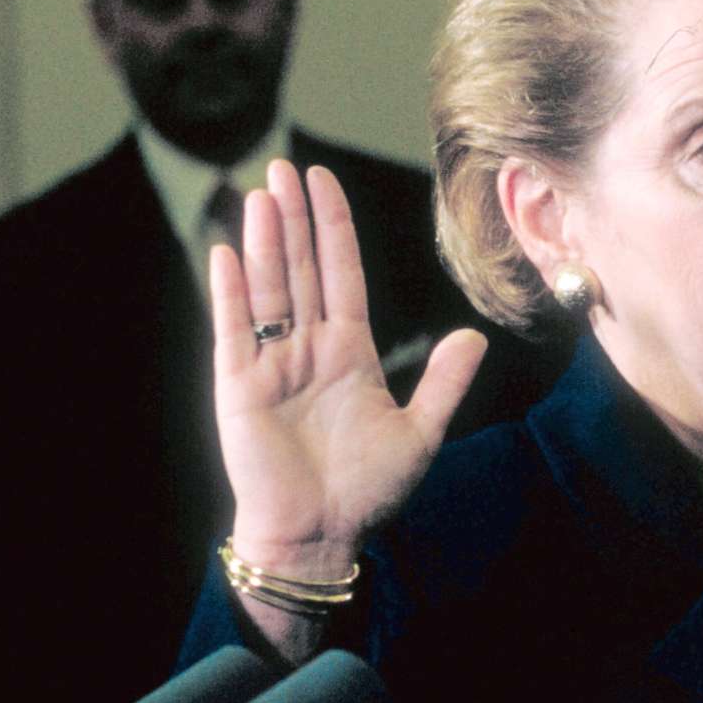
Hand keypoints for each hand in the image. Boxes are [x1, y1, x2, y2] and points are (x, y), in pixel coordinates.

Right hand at [212, 160, 484, 579]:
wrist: (322, 536)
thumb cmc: (368, 491)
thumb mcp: (420, 431)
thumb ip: (443, 382)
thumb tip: (474, 336)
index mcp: (349, 352)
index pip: (341, 274)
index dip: (332, 228)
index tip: (324, 182)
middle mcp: (308, 349)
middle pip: (300, 269)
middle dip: (293, 218)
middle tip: (284, 166)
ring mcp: (271, 365)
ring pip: (269, 289)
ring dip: (265, 241)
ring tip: (262, 193)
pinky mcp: (240, 389)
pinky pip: (233, 331)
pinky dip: (230, 292)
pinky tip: (227, 251)